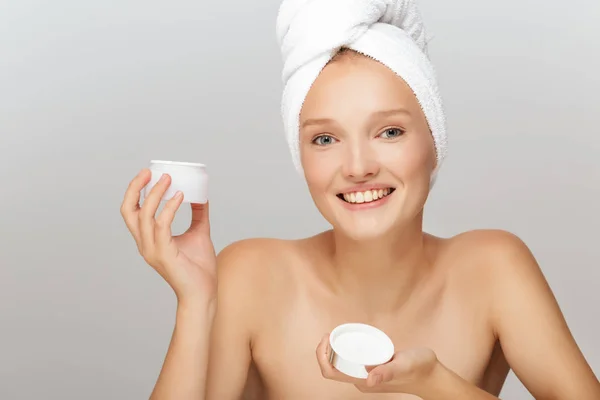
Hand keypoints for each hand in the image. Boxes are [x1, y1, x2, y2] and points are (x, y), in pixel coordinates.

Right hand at [120, 168, 216, 302]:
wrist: (204, 293)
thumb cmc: (200, 268)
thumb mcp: (199, 234)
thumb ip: (198, 215)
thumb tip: (202, 196)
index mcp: (148, 239)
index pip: (131, 211)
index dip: (135, 191)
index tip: (148, 173)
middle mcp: (145, 244)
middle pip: (128, 210)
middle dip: (136, 188)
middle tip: (151, 172)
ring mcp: (152, 250)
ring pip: (144, 215)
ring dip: (156, 194)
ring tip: (169, 179)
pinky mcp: (163, 254)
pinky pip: (162, 225)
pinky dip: (170, 208)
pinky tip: (181, 197)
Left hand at [316, 333, 438, 393]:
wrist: (433, 375)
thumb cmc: (419, 369)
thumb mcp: (403, 366)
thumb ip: (387, 372)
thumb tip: (368, 378)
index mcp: (364, 382)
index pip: (330, 371)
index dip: (322, 356)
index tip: (326, 338)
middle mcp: (362, 380)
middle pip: (333, 367)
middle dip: (325, 351)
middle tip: (330, 333)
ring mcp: (367, 376)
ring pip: (342, 364)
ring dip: (334, 350)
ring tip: (337, 333)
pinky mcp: (374, 370)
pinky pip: (352, 361)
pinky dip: (345, 350)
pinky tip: (349, 338)